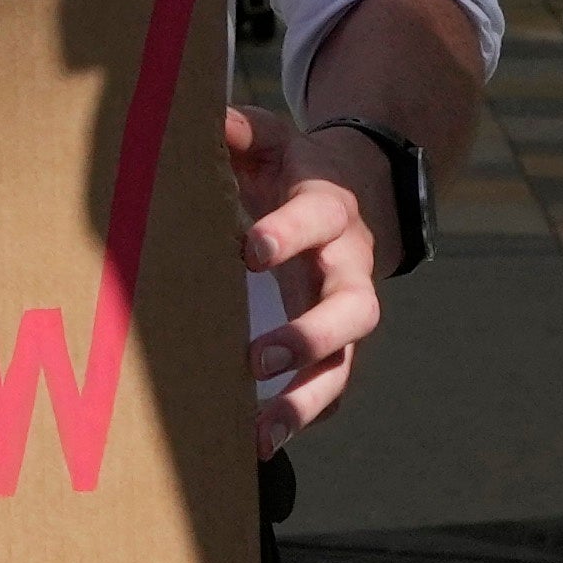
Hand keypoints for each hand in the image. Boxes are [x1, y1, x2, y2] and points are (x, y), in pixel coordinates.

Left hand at [229, 106, 388, 453]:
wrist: (351, 191)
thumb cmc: (292, 166)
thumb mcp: (270, 139)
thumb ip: (240, 129)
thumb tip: (209, 117)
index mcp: (329, 208)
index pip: (317, 220)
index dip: (288, 233)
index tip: (249, 248)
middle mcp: (348, 265)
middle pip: (352, 308)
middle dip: (309, 335)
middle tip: (256, 358)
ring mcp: (346, 310)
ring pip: (345, 362)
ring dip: (307, 398)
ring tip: (263, 434)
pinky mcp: (338, 342)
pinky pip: (333, 385)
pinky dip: (306, 416)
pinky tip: (263, 445)